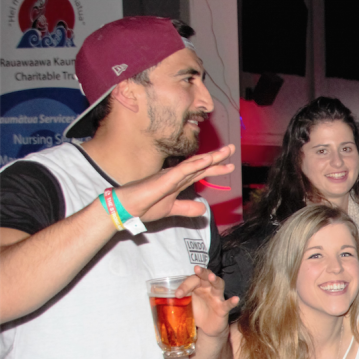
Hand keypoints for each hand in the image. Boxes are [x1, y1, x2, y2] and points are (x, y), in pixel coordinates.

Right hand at [116, 145, 234, 221]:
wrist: (126, 209)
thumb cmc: (143, 207)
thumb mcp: (171, 209)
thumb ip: (187, 208)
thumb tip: (204, 210)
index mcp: (178, 183)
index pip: (200, 173)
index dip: (215, 168)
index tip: (229, 166)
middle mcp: (176, 176)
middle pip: (200, 164)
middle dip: (217, 157)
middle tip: (232, 149)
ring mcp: (170, 176)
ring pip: (194, 164)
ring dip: (211, 157)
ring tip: (226, 151)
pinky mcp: (164, 179)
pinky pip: (183, 170)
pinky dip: (196, 164)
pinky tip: (207, 160)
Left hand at [177, 265, 238, 338]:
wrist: (208, 328)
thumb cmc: (198, 312)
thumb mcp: (187, 304)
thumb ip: (180, 298)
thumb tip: (162, 297)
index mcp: (199, 286)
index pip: (193, 280)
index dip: (185, 285)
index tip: (177, 295)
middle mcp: (208, 289)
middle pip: (207, 277)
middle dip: (202, 273)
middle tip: (197, 269)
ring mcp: (217, 298)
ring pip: (218, 285)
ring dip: (215, 280)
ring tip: (212, 277)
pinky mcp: (223, 309)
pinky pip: (228, 304)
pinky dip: (232, 301)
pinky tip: (235, 299)